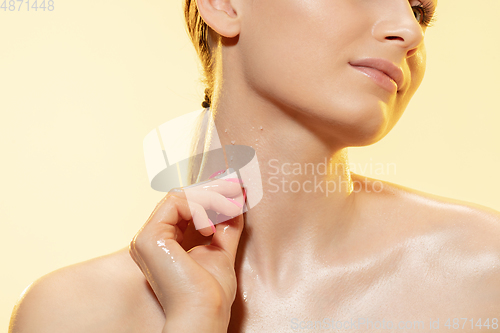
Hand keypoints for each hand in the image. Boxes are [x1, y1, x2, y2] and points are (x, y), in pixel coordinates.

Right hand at [128, 177, 245, 330]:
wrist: (204, 313)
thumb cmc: (210, 293)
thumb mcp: (221, 250)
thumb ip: (225, 226)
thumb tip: (237, 200)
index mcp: (163, 243)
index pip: (183, 206)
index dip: (209, 195)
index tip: (234, 191)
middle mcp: (150, 239)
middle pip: (181, 197)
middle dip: (212, 191)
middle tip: (236, 190)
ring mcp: (146, 237)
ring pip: (179, 196)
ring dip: (210, 198)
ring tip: (230, 210)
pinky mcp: (150, 236)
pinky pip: (176, 203)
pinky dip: (200, 209)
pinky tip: (210, 230)